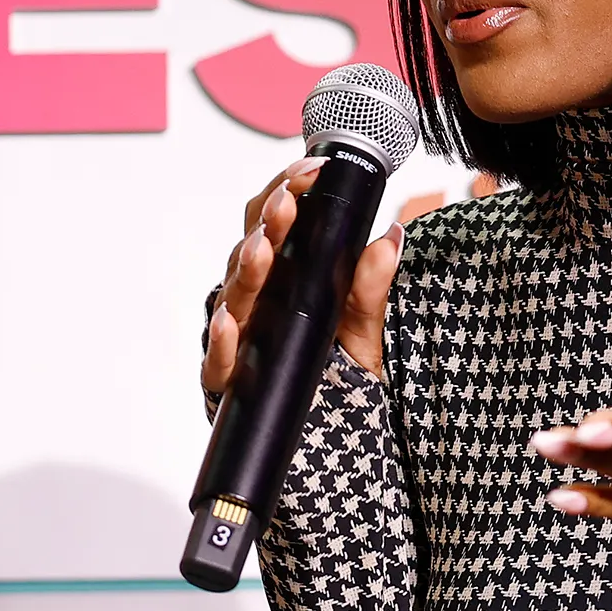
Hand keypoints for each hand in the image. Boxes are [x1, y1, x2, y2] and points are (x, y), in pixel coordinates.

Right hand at [204, 164, 496, 389]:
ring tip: (264, 249)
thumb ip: (371, 286)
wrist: (332, 441)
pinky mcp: (228, 379)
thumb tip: (392, 236)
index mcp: (280, 273)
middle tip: (289, 201)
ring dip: (249, 268)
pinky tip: (231, 319)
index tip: (315, 169)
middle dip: (268, 221)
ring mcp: (238, 335)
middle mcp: (255, 297)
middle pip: (251, 246)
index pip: (274, 218)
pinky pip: (219, 357)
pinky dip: (223, 338)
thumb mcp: (363, 326)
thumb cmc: (336, 374)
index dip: (289, 187)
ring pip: (235, 292)